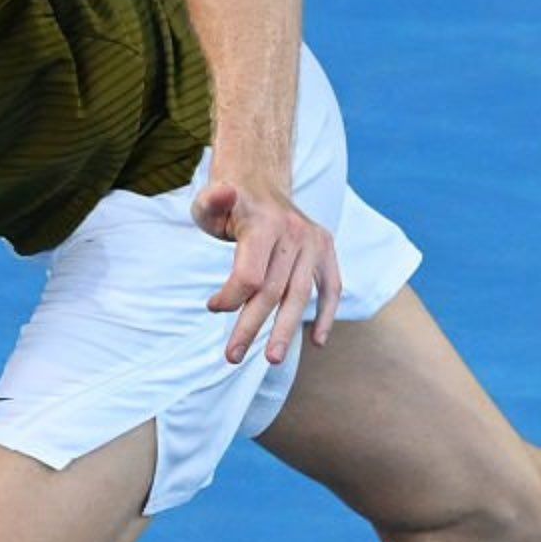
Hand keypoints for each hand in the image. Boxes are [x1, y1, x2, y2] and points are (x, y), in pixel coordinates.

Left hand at [191, 171, 341, 364]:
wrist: (260, 181)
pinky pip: (331, 287)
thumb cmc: (227, 202)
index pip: (251, 276)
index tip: (212, 307)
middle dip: (251, 326)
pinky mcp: (326, 250)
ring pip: (300, 295)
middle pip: (274, 291)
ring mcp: (314, 242)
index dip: (230, 298)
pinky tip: (316, 342)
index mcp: (265, 224)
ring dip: (286, 330)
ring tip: (272, 360)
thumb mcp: (209, 200)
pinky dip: (326, 314)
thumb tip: (225, 192)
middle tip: (233, 356)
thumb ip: (211, 201)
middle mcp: (295, 233)